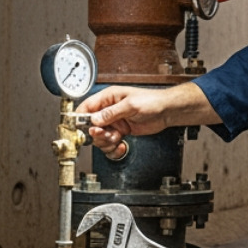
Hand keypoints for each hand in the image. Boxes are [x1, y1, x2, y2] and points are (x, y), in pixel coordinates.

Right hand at [77, 83, 218, 156]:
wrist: (167, 112)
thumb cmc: (152, 101)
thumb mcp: (130, 105)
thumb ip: (111, 113)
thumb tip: (95, 119)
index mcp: (108, 98)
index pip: (86, 108)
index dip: (81, 119)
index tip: (81, 130)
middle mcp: (109, 110)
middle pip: (91, 126)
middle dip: (98, 135)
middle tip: (109, 135)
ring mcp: (114, 122)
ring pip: (100, 138)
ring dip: (107, 142)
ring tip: (118, 139)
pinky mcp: (120, 132)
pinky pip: (110, 144)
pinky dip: (114, 148)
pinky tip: (121, 146)